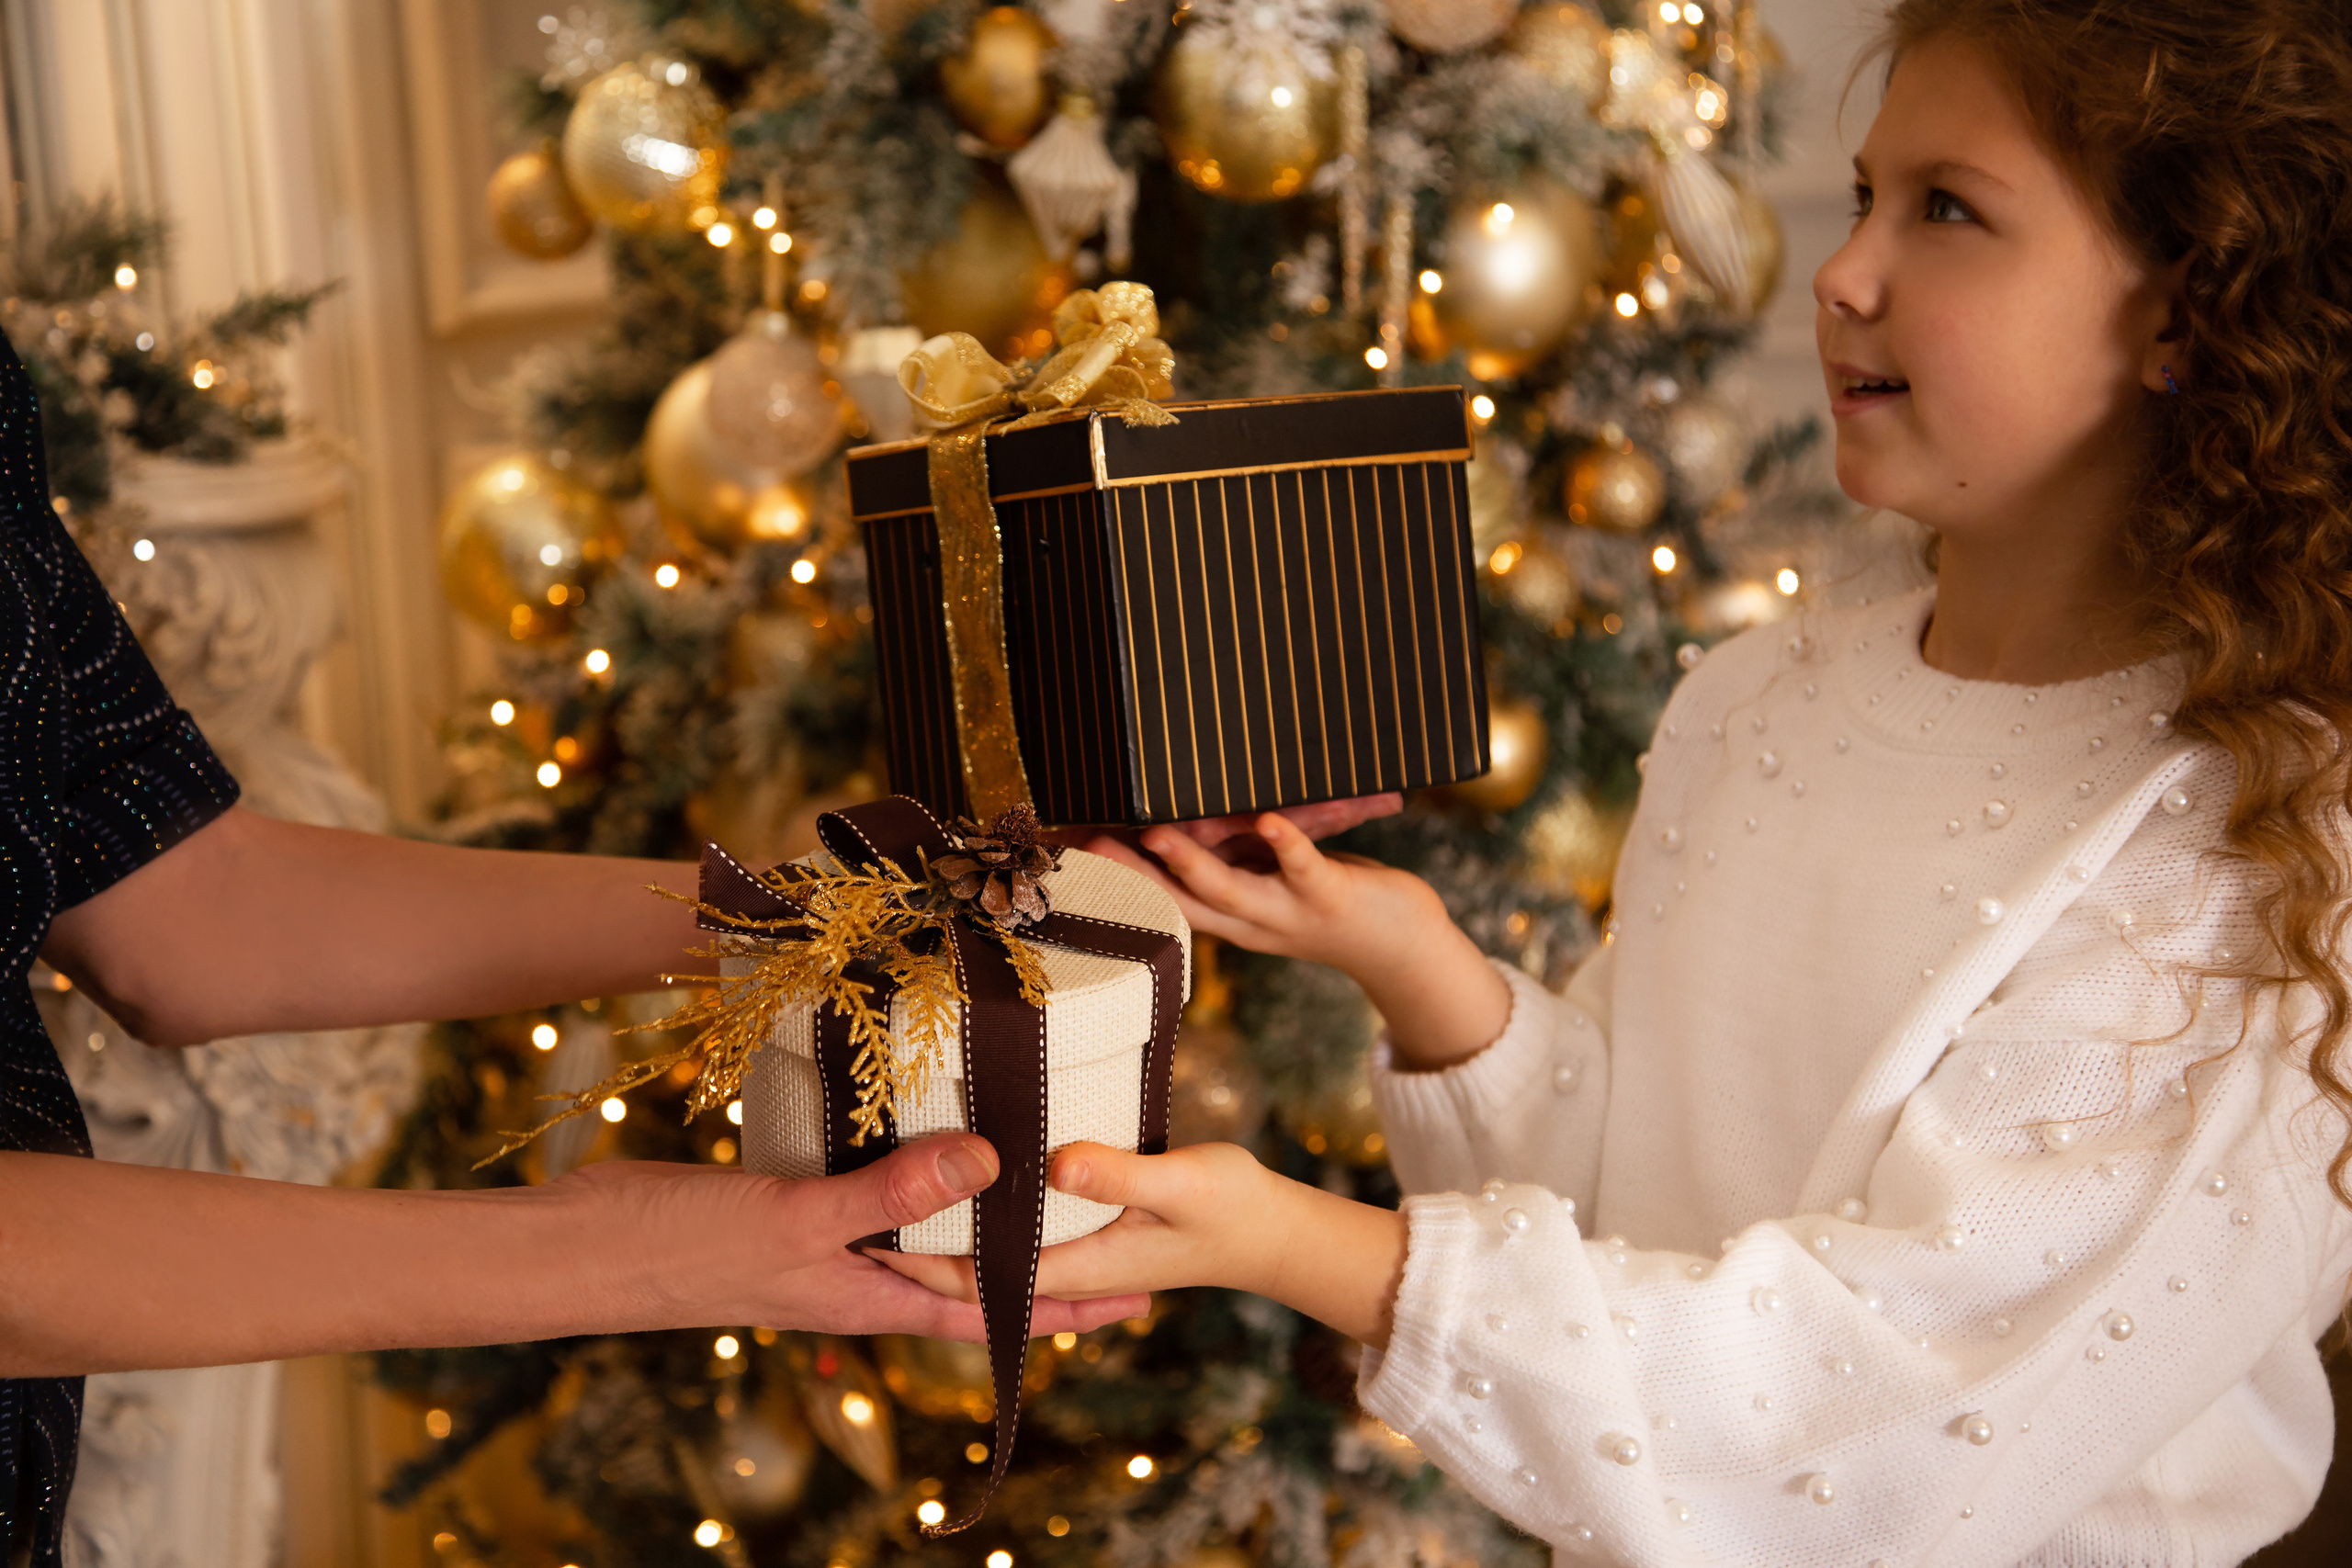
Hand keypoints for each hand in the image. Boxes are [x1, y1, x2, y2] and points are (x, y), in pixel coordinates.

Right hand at [571, 1133, 1147, 1341]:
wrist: (583, 1246)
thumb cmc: (683, 1250)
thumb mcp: (801, 1219)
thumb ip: (892, 1193)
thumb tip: (994, 1164)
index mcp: (873, 1296)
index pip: (993, 1309)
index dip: (1067, 1305)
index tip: (1139, 1292)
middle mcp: (859, 1273)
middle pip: (972, 1272)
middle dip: (1045, 1260)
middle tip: (1118, 1228)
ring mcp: (825, 1238)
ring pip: (927, 1230)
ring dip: (983, 1211)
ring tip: (1046, 1176)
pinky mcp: (794, 1200)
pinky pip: (878, 1190)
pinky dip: (915, 1169)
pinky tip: (932, 1131)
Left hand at [875, 1141, 1407, 1347]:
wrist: (1281, 1232)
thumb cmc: (1238, 1210)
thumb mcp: (1180, 1184)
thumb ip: (1118, 1173)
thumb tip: (1052, 1164)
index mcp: (1079, 1264)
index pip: (975, 1275)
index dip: (916, 1257)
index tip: (864, 1225)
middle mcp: (1070, 1262)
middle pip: (973, 1263)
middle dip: (917, 1242)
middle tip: (854, 1203)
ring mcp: (1080, 1247)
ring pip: (997, 1244)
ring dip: (954, 1224)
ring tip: (895, 1188)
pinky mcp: (1092, 1224)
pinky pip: (1027, 1227)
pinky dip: (995, 1211)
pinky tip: (975, 1177)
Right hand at [1084, 811, 1441, 972]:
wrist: (1400, 945)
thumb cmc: (1326, 900)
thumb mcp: (1266, 881)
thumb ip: (1227, 854)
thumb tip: (1175, 820)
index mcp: (1228, 917)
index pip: (1160, 898)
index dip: (1116, 878)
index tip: (1069, 852)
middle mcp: (1248, 922)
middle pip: (1178, 898)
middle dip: (1132, 872)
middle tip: (1087, 842)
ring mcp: (1286, 912)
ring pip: (1229, 890)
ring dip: (1190, 863)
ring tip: (1157, 832)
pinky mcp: (1329, 895)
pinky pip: (1301, 866)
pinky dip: (1285, 842)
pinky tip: (1268, 819)